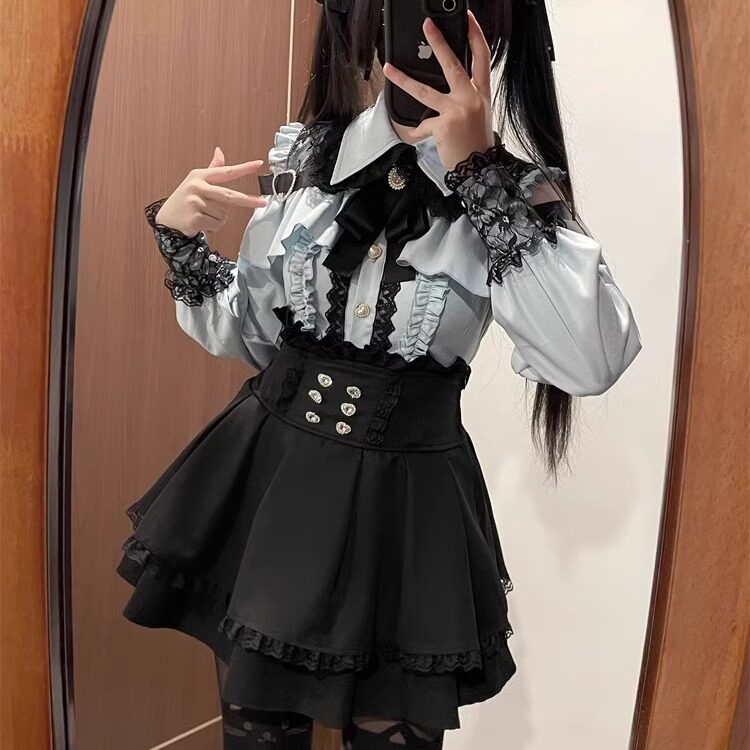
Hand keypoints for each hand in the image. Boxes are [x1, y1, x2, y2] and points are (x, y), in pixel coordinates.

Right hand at [154, 147, 268, 235]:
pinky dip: (213, 227)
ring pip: (224, 214)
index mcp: (199, 175)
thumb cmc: (184, 200)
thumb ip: (212, 169)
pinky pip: (217, 225)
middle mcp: (197, 187)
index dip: (243, 168)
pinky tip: (201, 223)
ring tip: (204, 215)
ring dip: (218, 219)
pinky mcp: (195, 217)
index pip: (226, 171)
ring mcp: (195, 202)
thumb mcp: (196, 182)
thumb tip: (220, 151)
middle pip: (230, 195)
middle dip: (248, 200)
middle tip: (262, 202)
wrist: (166, 221)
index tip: (258, 164)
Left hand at [382, 10, 494, 170]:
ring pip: (424, 90)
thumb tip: (449, 83)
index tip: (467, 19)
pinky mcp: (443, 125)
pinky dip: (416, 130)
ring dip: (403, 79)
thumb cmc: (477, 143)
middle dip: (438, 43)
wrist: (480, 170)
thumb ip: (467, 96)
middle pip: (452, 64)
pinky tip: (415, 133)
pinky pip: (422, 124)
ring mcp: (456, 111)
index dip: (475, 35)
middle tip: (427, 26)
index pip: (482, 56)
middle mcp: (470, 98)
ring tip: (389, 69)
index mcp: (481, 92)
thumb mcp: (480, 114)